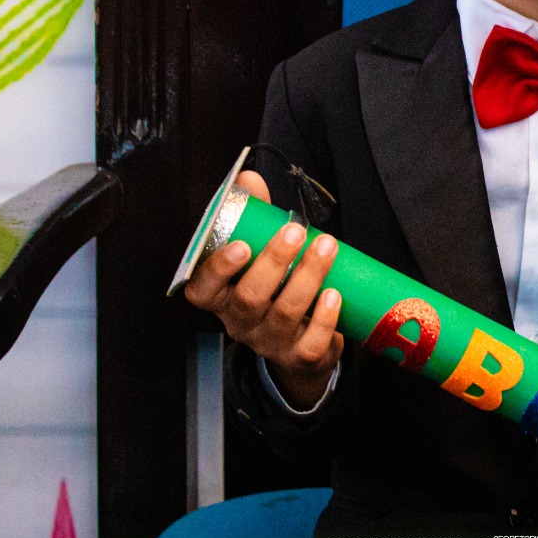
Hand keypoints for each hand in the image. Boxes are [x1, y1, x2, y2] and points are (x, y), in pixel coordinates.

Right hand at [182, 170, 344, 408]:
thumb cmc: (275, 287)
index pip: (203, 290)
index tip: (241, 245)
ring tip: (327, 247)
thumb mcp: (259, 254)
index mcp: (221, 298)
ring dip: (307, 277)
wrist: (299, 344)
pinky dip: (324, 318)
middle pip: (249, 297)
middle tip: (297, 231)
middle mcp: (240, 323)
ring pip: (283, 314)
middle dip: (274, 261)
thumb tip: (248, 180)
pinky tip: (334, 294)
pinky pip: (310, 343)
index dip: (218, 269)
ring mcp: (270, 342)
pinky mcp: (300, 357)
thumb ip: (252, 217)